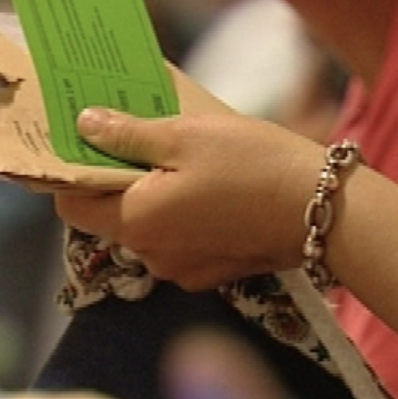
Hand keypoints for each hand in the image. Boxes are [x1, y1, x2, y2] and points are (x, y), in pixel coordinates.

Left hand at [55, 108, 325, 289]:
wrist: (324, 211)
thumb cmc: (253, 165)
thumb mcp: (186, 135)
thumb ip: (129, 134)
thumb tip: (84, 125)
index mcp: (135, 221)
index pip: (73, 205)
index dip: (73, 172)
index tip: (86, 140)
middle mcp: (150, 255)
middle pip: (111, 216)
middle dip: (119, 178)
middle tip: (138, 135)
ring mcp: (182, 269)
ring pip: (148, 228)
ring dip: (154, 196)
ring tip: (182, 157)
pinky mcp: (211, 273)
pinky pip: (179, 241)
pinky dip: (184, 216)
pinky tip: (210, 188)